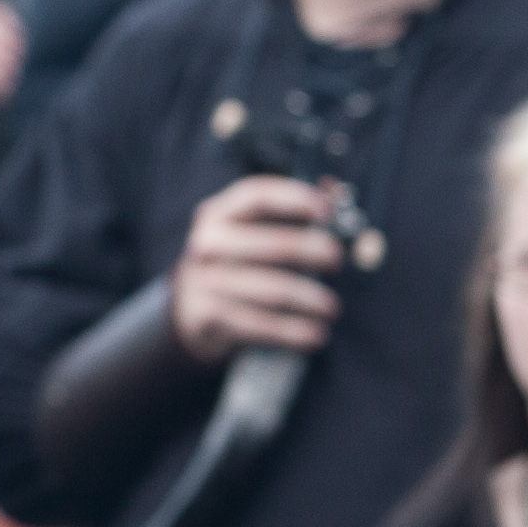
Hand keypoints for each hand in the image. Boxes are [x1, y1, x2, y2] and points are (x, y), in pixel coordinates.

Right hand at [170, 177, 343, 361]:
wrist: (190, 305)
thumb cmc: (236, 259)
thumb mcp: (250, 227)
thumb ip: (289, 208)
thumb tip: (333, 191)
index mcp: (218, 214)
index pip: (259, 197)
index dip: (296, 200)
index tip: (326, 212)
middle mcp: (207, 245)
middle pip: (277, 246)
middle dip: (317, 253)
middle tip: (337, 262)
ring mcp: (205, 282)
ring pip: (276, 291)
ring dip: (312, 301)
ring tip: (331, 308)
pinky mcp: (208, 317)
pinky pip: (262, 325)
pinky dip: (294, 332)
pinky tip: (315, 335)